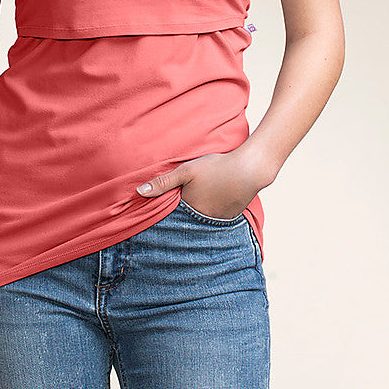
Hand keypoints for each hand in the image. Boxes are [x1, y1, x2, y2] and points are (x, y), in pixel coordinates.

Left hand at [136, 145, 277, 219]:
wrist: (249, 169)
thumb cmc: (216, 167)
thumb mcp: (187, 171)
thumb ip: (163, 182)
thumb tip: (139, 192)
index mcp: (189, 210)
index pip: (171, 217)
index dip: (165, 214)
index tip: (155, 217)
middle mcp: (202, 220)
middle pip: (186, 221)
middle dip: (179, 219)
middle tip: (174, 216)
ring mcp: (218, 220)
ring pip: (201, 221)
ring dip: (196, 217)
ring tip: (194, 208)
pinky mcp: (230, 218)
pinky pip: (215, 220)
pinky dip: (210, 214)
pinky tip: (211, 204)